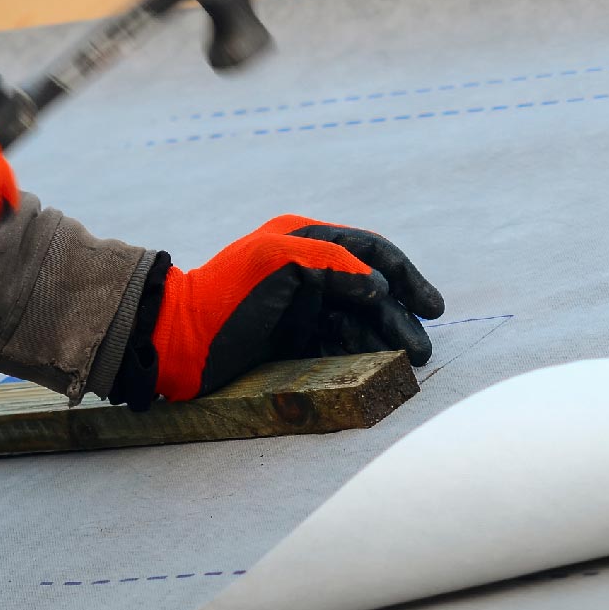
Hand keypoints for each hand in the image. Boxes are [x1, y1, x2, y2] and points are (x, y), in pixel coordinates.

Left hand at [151, 214, 444, 400]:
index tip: (430, 306)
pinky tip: (376, 368)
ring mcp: (302, 307)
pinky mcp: (293, 340)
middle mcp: (308, 271)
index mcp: (306, 241)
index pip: (370, 252)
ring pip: (358, 322)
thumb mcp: (275, 261)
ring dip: (384, 340)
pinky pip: (339, 345)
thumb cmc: (224, 296)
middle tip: (421, 350)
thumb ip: (331, 263)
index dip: (405, 277)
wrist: (177, 342)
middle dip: (399, 318)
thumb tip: (377, 289)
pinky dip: (360, 355)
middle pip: (370, 292)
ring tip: (405, 364)